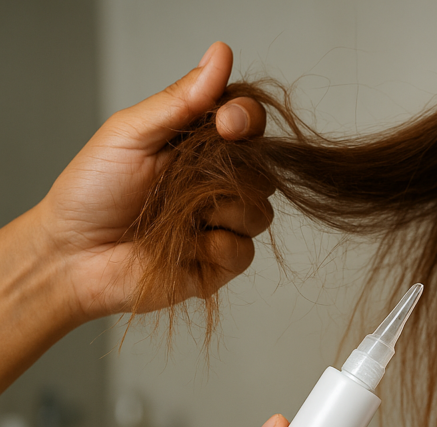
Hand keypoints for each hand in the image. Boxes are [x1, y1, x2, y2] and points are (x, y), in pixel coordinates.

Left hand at [28, 41, 271, 322]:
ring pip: (261, 209)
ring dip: (224, 210)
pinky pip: (245, 249)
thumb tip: (219, 55)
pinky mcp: (222, 260)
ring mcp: (221, 221)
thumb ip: (180, 100)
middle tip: (196, 175)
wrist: (71, 256)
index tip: (227, 123)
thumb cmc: (90, 193)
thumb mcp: (130, 135)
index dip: (247, 118)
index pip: (246, 120)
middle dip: (237, 167)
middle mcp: (215, 181)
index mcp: (196, 143)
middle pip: (264, 165)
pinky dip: (218, 246)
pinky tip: (188, 246)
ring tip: (182, 216)